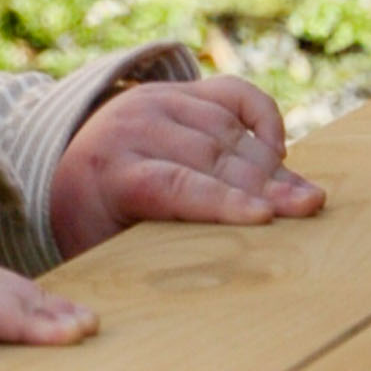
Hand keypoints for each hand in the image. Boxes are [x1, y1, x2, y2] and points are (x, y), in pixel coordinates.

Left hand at [46, 76, 322, 258]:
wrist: (62, 164)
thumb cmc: (91, 221)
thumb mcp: (100, 243)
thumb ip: (148, 248)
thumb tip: (204, 281)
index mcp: (109, 170)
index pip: (174, 184)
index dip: (221, 201)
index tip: (264, 216)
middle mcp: (133, 126)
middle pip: (211, 157)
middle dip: (264, 184)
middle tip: (308, 208)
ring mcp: (158, 100)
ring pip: (229, 129)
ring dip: (270, 164)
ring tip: (304, 195)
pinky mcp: (181, 89)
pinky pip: (234, 94)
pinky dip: (263, 117)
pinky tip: (279, 152)